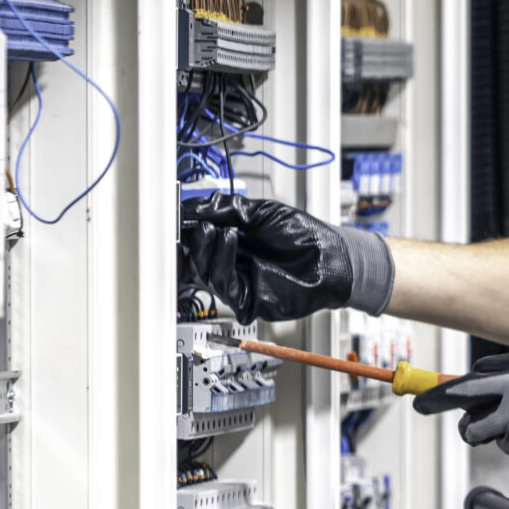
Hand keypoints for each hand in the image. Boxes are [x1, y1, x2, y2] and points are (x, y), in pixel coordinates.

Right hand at [178, 193, 393, 323]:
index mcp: (232, 245)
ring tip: (215, 228)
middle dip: (189, 240)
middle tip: (189, 223)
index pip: (198, 241)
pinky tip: (230, 239)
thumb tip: (193, 208)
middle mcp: (232, 265)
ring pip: (204, 272)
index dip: (185, 229)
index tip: (175, 215)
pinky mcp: (248, 300)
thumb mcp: (261, 212)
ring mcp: (239, 283)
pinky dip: (222, 260)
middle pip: (195, 260)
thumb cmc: (305, 235)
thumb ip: (226, 209)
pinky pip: (224, 285)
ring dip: (206, 247)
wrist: (332, 255)